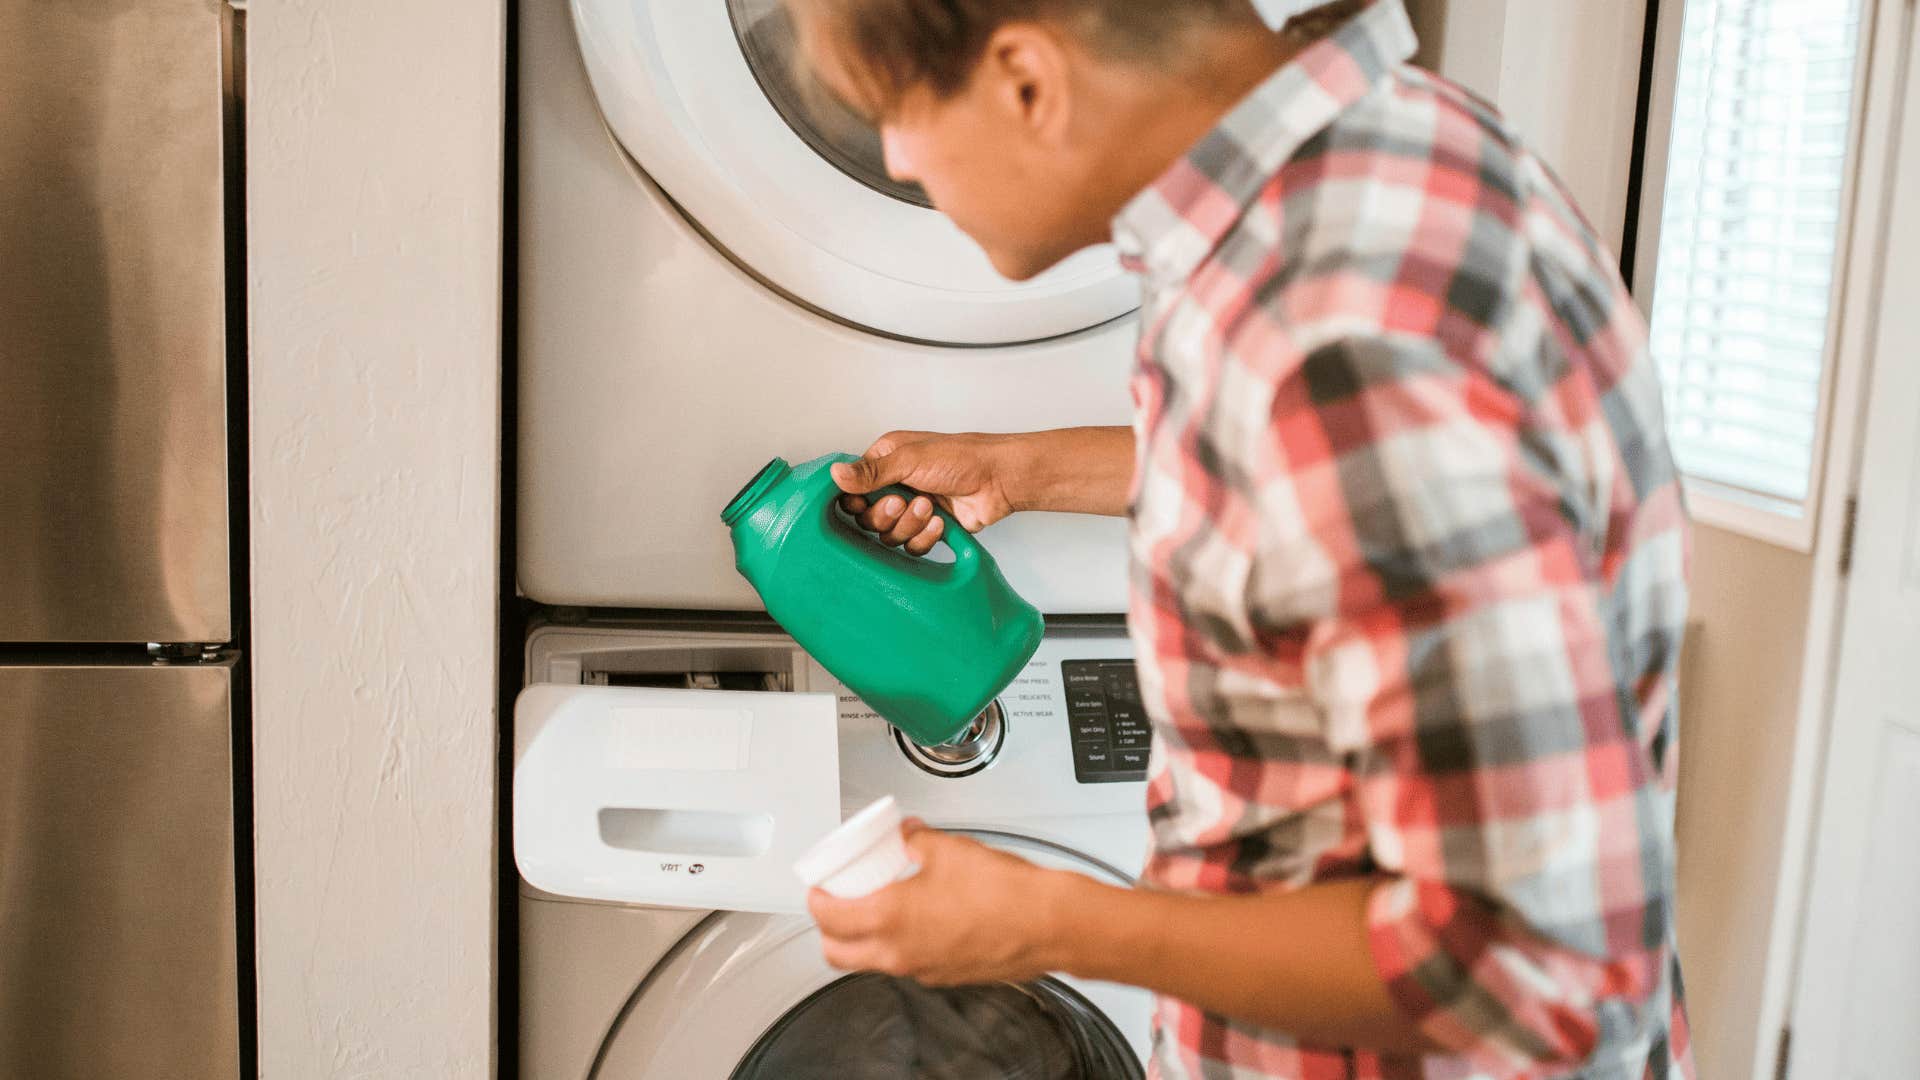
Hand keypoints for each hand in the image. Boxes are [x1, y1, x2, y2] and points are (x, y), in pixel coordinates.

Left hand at [808, 822, 1065, 986]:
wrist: (1048, 923)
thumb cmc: (1005, 894)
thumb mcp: (949, 849)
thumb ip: (916, 840)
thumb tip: (906, 835)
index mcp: (889, 919)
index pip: (827, 917)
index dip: (815, 900)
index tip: (818, 887)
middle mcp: (900, 953)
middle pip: (838, 954)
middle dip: (829, 930)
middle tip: (836, 904)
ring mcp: (922, 970)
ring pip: (872, 963)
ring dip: (864, 940)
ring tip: (879, 906)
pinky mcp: (946, 976)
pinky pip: (908, 964)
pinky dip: (900, 945)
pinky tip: (920, 918)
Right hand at [830, 432, 1023, 556]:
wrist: (998, 480)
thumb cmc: (960, 458)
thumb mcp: (910, 459)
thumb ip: (870, 472)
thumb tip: (834, 474)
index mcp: (885, 461)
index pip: (852, 489)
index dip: (854, 501)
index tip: (860, 503)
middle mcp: (895, 485)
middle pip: (867, 517)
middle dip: (885, 514)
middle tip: (902, 502)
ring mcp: (912, 509)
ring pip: (889, 535)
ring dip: (909, 524)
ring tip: (930, 507)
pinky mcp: (928, 529)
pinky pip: (912, 546)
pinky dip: (925, 537)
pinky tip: (941, 522)